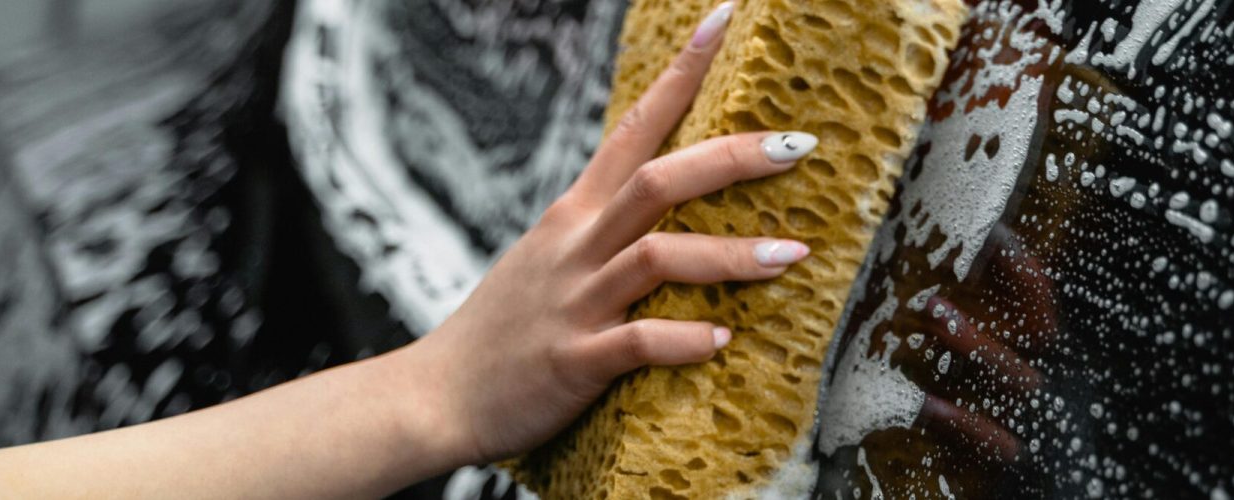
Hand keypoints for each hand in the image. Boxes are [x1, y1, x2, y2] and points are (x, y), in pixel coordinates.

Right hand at [391, 1, 817, 464]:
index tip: (725, 21)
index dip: (682, 75)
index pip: (635, 128)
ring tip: (792, 255)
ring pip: (658, 258)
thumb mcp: (552, 257)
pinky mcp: (574, 361)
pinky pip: (636, 342)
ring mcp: (575, 302)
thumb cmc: (507, 330)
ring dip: (731, 255)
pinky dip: (683, 339)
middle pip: (657, 182)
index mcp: (575, 214)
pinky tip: (721, 341)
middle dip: (731, 159)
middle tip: (798, 146)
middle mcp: (576, 246)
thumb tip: (667, 199)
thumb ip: (606, 226)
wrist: (435, 396)